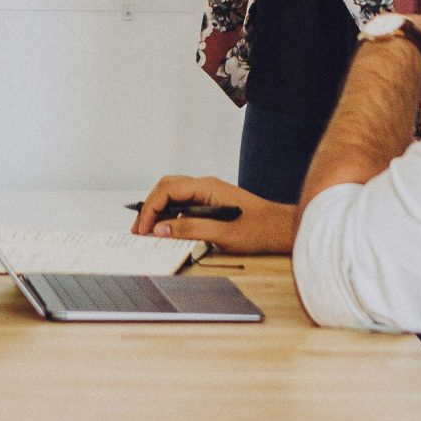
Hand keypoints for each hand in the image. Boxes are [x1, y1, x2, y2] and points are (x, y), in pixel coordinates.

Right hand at [130, 174, 296, 254]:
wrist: (281, 229)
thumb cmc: (259, 229)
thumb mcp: (223, 234)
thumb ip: (190, 230)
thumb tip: (161, 229)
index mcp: (207, 188)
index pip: (167, 191)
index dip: (150, 209)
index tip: (143, 228)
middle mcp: (206, 186)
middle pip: (166, 188)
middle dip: (149, 207)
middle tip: (140, 229)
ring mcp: (208, 193)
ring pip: (173, 194)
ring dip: (158, 210)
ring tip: (149, 231)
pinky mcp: (211, 203)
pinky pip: (183, 203)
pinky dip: (170, 214)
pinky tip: (168, 229)